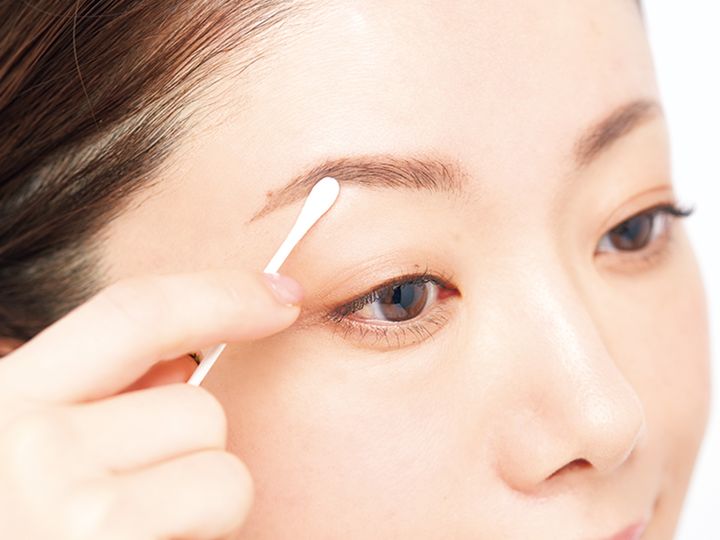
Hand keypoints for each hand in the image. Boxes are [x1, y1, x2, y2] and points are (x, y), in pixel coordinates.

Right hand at [0, 270, 301, 539]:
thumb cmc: (26, 523)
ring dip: (202, 510)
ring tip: (136, 539)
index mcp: (4, 406)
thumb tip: (182, 363)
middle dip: (193, 452)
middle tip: (138, 500)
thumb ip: (96, 400)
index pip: (136, 313)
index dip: (222, 294)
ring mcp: (75, 516)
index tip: (284, 294)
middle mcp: (29, 451)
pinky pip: (221, 524)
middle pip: (199, 408)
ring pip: (225, 475)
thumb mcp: (31, 452)